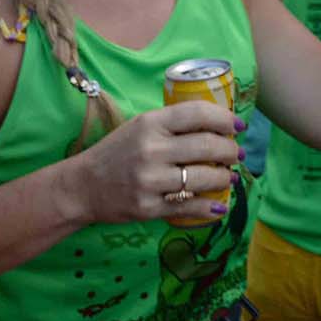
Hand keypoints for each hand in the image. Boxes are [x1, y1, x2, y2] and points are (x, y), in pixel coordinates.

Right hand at [68, 100, 241, 224]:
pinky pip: (191, 207)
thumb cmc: (115, 153)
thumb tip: (217, 127)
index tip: (238, 126)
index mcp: (149, 123)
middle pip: (208, 146)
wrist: (82, 185)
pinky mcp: (150, 207)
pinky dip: (211, 207)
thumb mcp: (138, 128)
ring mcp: (150, 180)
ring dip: (225, 179)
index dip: (224, 118)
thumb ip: (172, 125)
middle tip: (235, 154)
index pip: (197, 113)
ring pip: (205, 178)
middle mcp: (151, 149)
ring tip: (228, 178)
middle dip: (231, 151)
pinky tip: (218, 205)